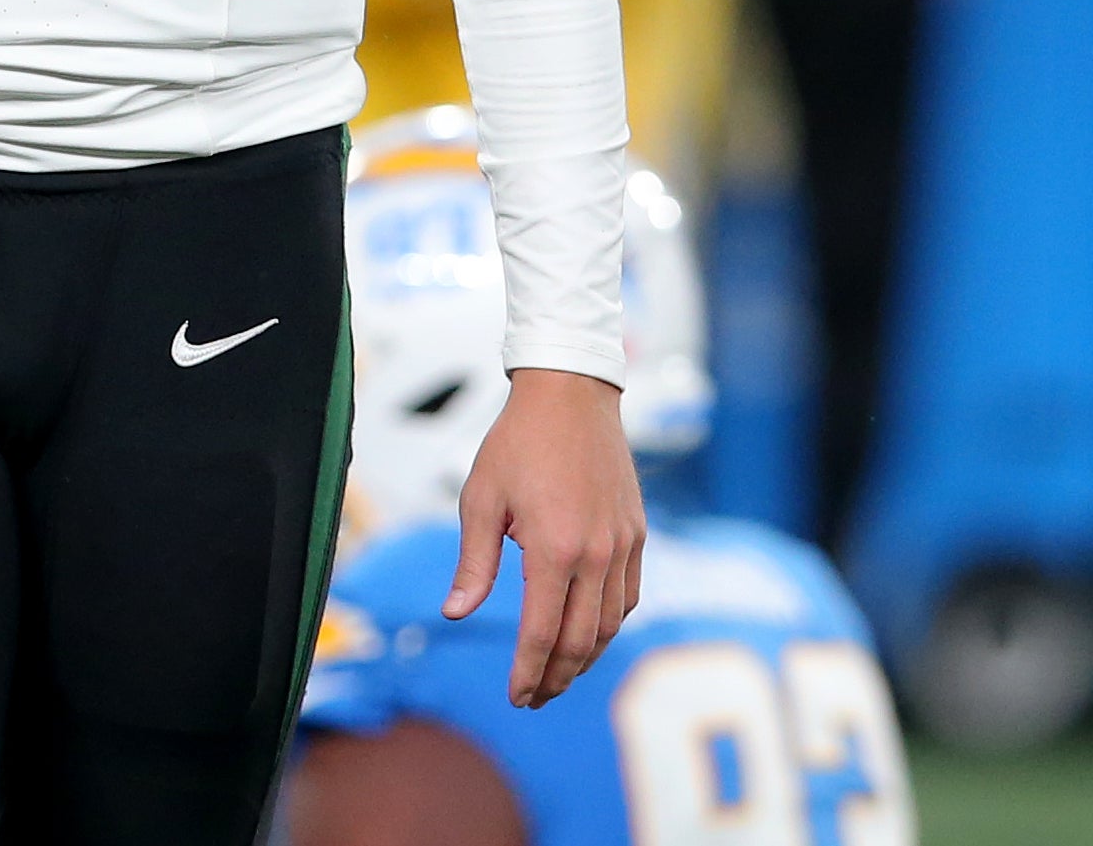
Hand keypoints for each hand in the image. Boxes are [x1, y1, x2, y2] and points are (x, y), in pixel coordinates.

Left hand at [444, 369, 645, 707]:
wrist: (570, 395)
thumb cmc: (517, 443)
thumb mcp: (480, 498)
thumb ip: (474, 562)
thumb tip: (456, 613)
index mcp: (553, 549)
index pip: (540, 633)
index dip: (527, 673)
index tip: (516, 698)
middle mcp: (596, 555)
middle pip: (580, 641)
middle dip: (555, 678)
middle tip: (534, 699)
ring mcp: (622, 546)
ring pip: (610, 625)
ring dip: (584, 658)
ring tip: (557, 675)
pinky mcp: (636, 534)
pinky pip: (627, 597)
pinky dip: (609, 625)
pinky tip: (588, 633)